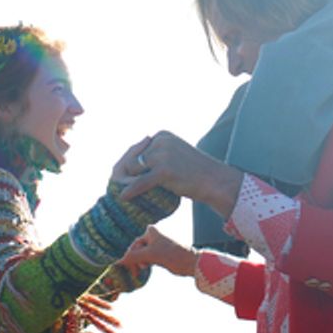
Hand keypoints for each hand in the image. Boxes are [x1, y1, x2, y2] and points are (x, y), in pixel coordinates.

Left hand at [113, 131, 243, 218]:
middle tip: (118, 185)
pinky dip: (130, 190)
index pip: (136, 149)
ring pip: (133, 170)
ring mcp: (163, 154)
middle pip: (132, 158)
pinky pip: (140, 182)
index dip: (128, 164)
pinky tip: (123, 197)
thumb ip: (155, 155)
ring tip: (124, 192)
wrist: (214, 181)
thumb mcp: (173, 156)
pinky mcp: (164, 170)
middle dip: (124, 173)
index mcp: (162, 135)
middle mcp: (161, 141)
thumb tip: (127, 164)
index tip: (121, 176)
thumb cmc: (194, 172)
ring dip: (128, 182)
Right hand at [120, 226, 197, 277]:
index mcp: (151, 232)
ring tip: (142, 270)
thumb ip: (134, 257)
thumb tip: (118, 261)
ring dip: (140, 263)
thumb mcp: (150, 255)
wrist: (190, 263)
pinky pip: (147, 258)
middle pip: (137, 249)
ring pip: (142, 255)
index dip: (129, 256)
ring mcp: (157, 245)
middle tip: (134, 273)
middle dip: (135, 261)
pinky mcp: (160, 254)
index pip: (134, 245)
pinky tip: (144, 269)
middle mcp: (153, 236)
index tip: (125, 267)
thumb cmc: (172, 255)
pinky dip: (144, 264)